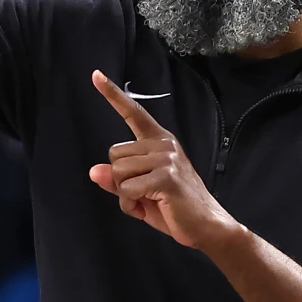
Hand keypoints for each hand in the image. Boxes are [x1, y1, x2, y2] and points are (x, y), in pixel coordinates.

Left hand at [88, 69, 238, 249]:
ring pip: (118, 173)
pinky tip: (153, 206)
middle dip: (120, 180)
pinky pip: (127, 190)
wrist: (207, 226)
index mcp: (159, 140)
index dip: (112, 95)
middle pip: (114, 155)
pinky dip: (132, 205)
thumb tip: (94, 171)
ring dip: (126, 195)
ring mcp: (166, 158)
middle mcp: (163, 143)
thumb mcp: (139, 192)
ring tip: (150, 200)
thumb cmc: (173, 207)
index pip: (133, 113)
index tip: (95, 75)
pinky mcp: (166, 177)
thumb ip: (117, 180)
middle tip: (144, 193)